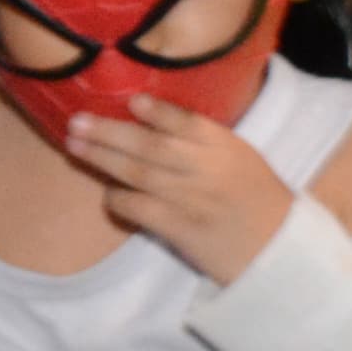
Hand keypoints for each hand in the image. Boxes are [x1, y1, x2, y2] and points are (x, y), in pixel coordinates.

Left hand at [63, 98, 292, 280]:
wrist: (277, 250)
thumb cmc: (256, 199)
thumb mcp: (240, 158)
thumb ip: (204, 140)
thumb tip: (150, 119)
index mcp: (226, 147)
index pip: (187, 122)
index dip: (157, 111)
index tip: (131, 100)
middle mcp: (206, 168)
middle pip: (150, 145)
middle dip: (108, 132)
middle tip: (76, 121)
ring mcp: (190, 199)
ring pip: (137, 173)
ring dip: (101, 158)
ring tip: (74, 145)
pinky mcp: (179, 228)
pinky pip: (138, 208)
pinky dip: (118, 199)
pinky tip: (107, 193)